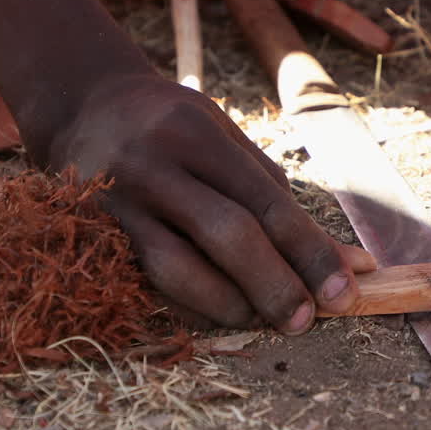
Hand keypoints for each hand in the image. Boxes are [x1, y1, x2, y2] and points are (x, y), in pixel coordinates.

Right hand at [47, 74, 374, 330]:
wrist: (80, 109)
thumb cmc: (174, 129)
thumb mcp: (227, 141)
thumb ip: (280, 199)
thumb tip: (350, 263)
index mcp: (196, 131)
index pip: (265, 200)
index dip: (309, 251)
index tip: (343, 291)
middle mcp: (151, 163)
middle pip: (225, 235)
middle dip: (275, 285)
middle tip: (306, 320)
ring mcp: (114, 201)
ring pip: (178, 269)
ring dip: (231, 305)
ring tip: (266, 319)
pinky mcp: (92, 234)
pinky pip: (148, 284)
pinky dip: (192, 306)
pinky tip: (222, 314)